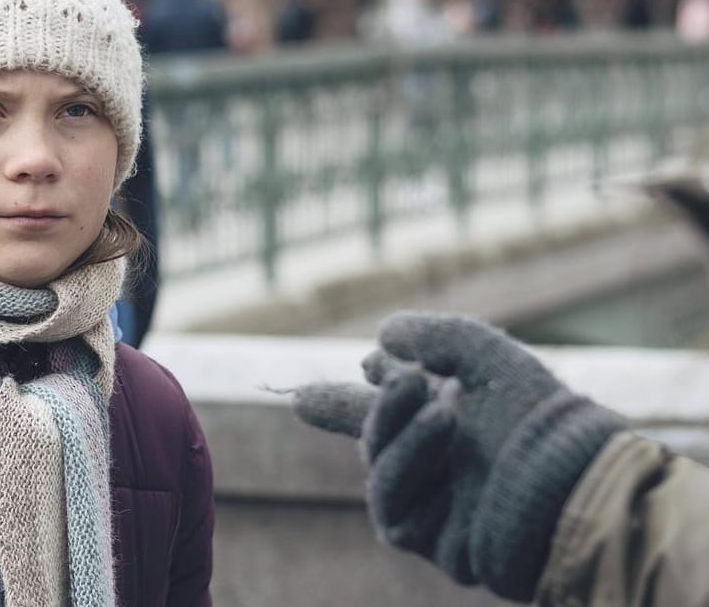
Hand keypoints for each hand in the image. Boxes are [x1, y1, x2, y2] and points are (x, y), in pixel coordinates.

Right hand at [293, 312, 624, 602]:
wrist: (577, 481)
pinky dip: (411, 471)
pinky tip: (444, 443)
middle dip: (345, 407)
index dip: (335, 402)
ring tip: (435, 405)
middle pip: (368, 439)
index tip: (300, 396)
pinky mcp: (435, 541)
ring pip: (377, 472)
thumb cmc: (538, 416)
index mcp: (440, 421)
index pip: (375, 412)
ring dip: (396, 433)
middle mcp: (433, 464)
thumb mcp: (485, 355)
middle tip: (371, 371)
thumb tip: (378, 341)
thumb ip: (432, 335)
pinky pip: (395, 512)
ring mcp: (432, 504)